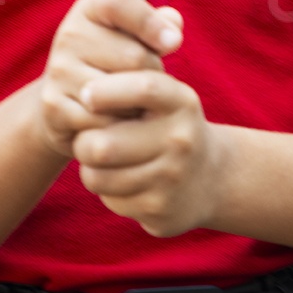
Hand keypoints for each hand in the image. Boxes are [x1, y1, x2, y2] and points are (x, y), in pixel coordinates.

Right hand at [37, 0, 183, 157]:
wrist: (65, 105)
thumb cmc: (112, 64)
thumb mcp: (134, 38)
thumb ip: (158, 25)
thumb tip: (174, 27)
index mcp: (89, 9)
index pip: (117, 3)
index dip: (149, 21)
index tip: (174, 42)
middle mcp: (69, 35)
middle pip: (133, 55)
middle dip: (151, 72)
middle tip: (145, 80)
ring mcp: (59, 71)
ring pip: (122, 92)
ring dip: (137, 103)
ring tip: (132, 101)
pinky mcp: (56, 105)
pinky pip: (107, 120)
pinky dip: (120, 127)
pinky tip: (117, 122)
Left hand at [71, 71, 224, 237]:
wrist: (209, 178)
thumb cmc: (166, 126)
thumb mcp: (162, 96)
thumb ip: (128, 82)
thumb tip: (84, 93)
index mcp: (181, 103)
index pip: (144, 88)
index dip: (106, 91)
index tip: (86, 94)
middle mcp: (181, 140)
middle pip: (103, 146)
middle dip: (83, 142)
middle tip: (86, 138)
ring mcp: (171, 178)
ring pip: (97, 176)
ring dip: (90, 168)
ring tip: (103, 160)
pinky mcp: (159, 210)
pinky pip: (108, 198)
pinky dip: (106, 189)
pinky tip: (123, 181)